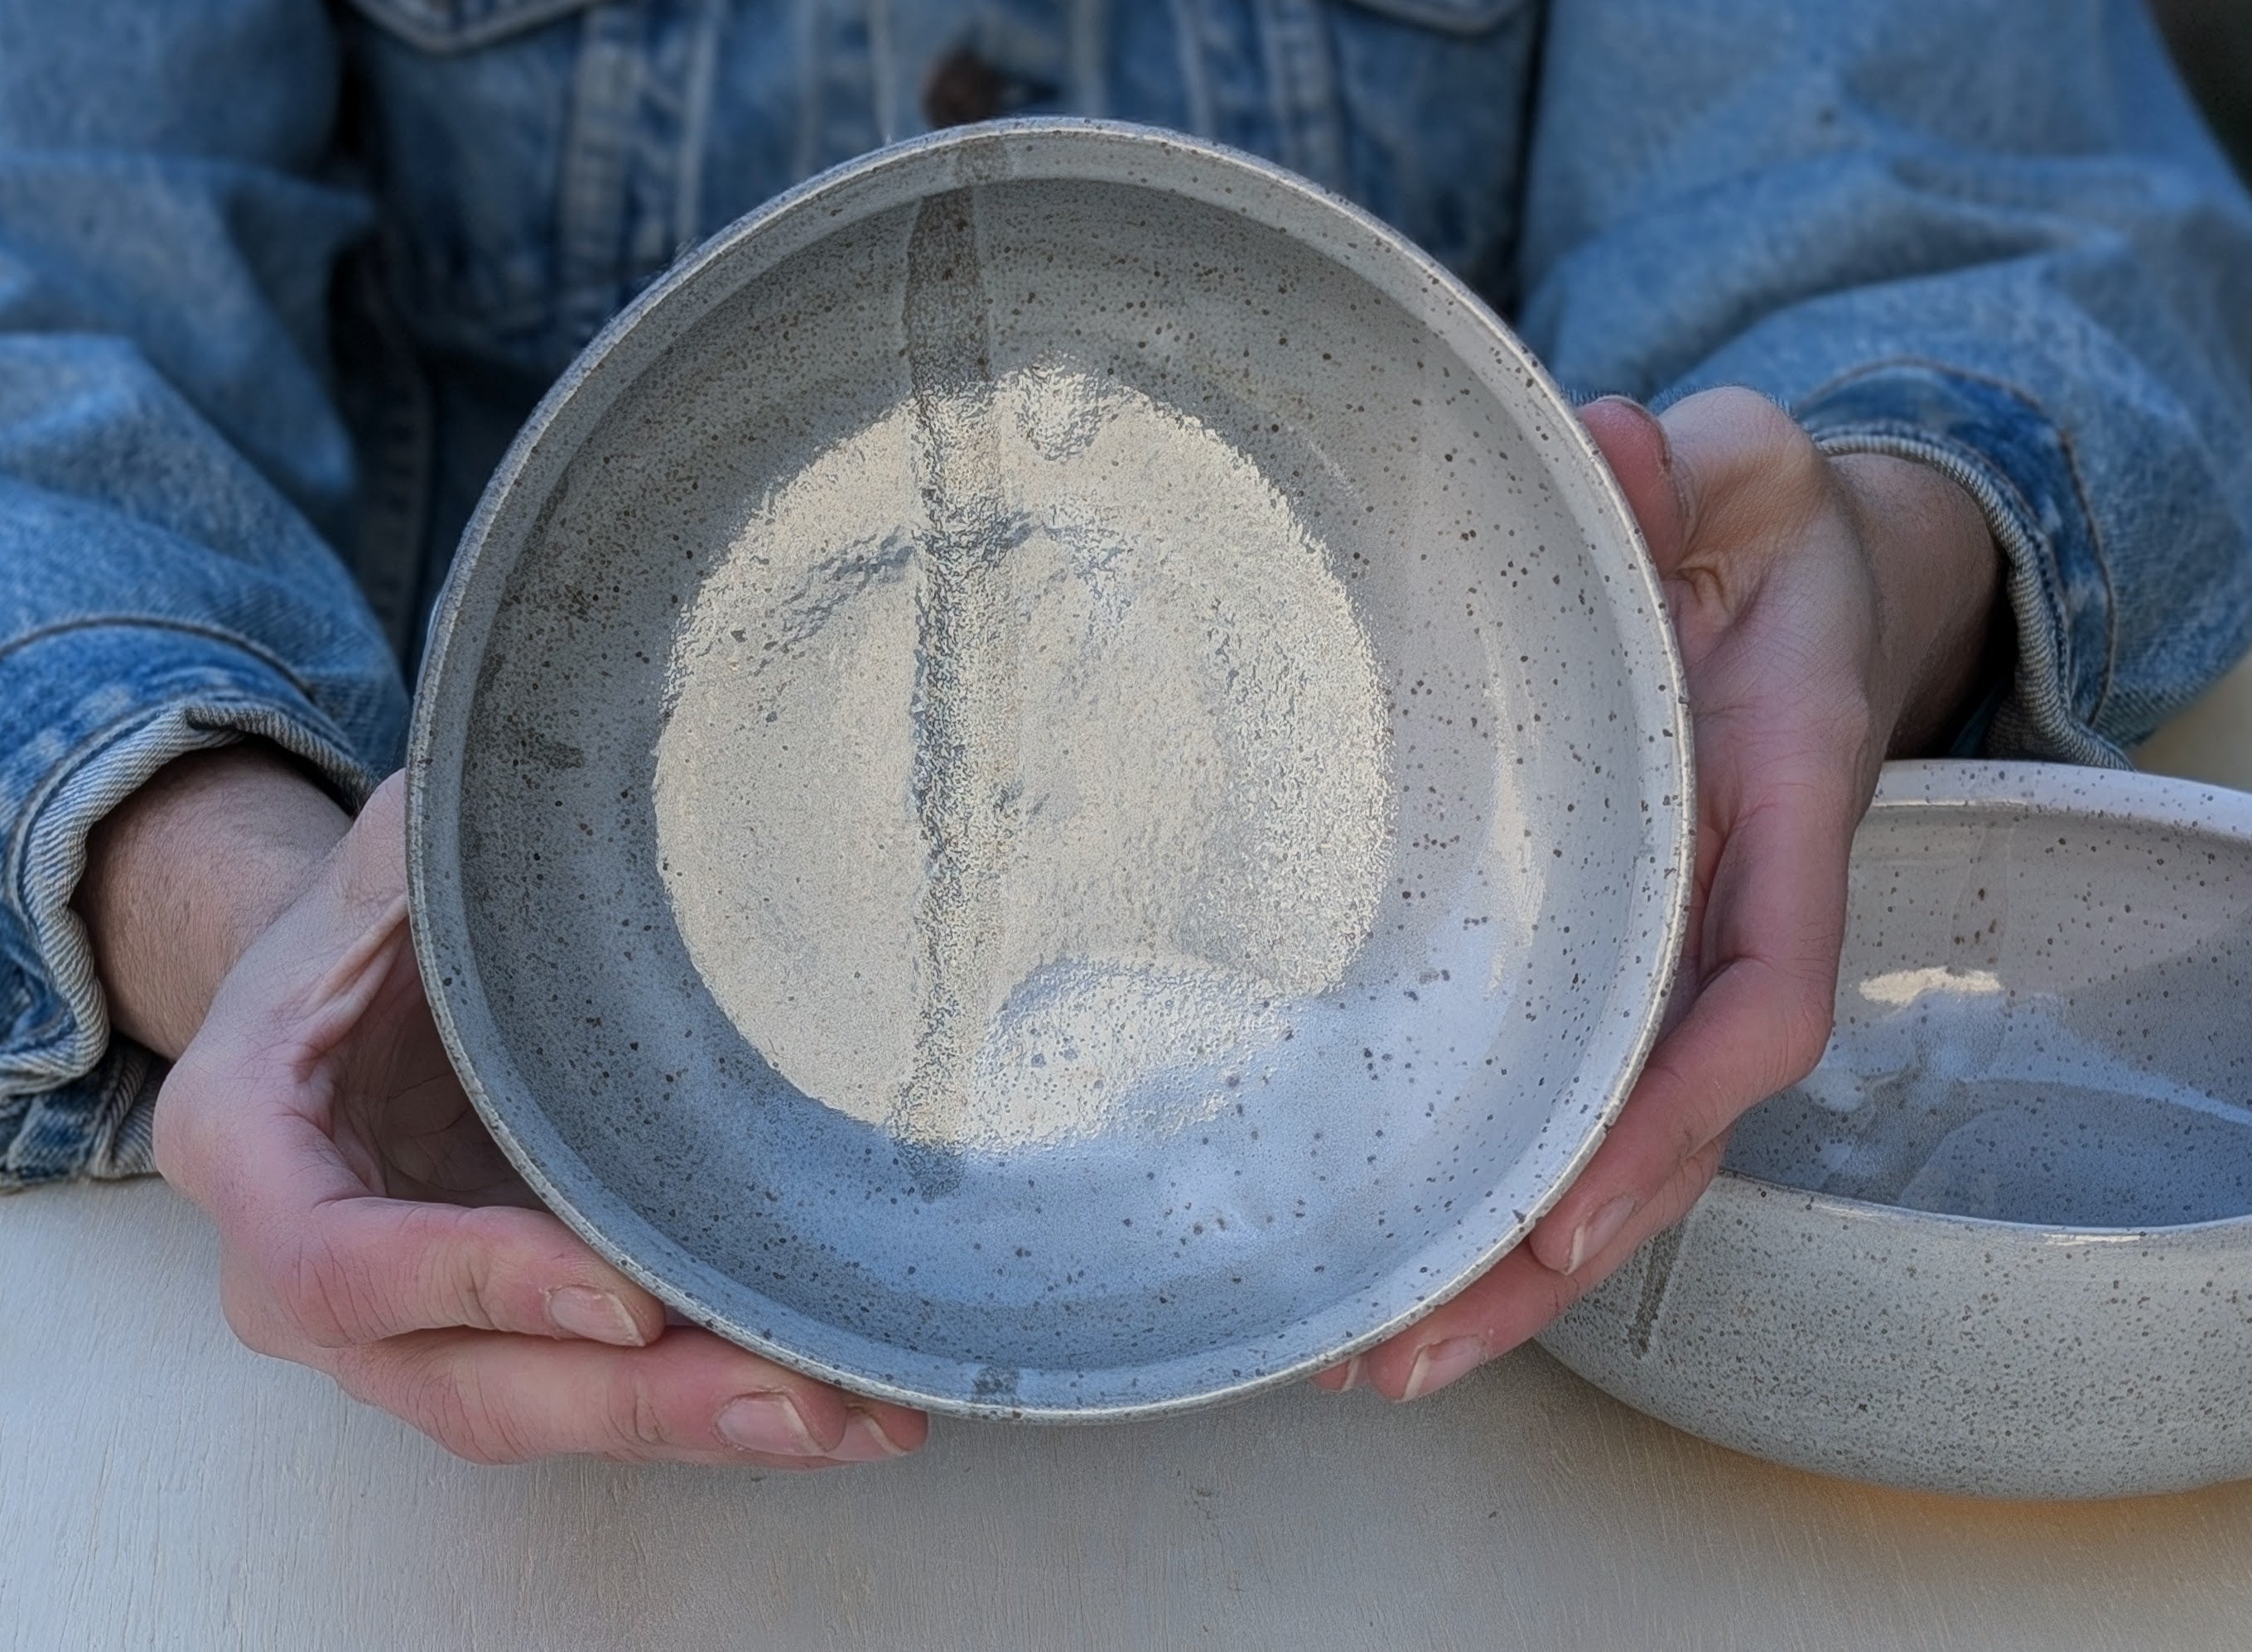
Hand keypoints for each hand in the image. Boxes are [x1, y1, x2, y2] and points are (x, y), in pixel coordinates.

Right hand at [84, 748, 928, 1465]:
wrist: (348, 973)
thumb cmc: (374, 902)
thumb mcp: (397, 849)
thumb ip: (446, 844)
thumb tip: (568, 778)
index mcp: (246, 1143)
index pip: (336, 1262)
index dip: (472, 1284)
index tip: (623, 1295)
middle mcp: (302, 1270)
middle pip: (458, 1381)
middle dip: (636, 1401)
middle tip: (797, 1402)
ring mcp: (399, 1324)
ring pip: (537, 1411)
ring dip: (697, 1425)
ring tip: (854, 1419)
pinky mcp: (494, 1334)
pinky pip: (590, 1394)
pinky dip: (708, 1402)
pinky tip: (835, 1403)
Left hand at [1317, 387, 2001, 1401]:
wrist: (1777, 554)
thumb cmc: (1743, 519)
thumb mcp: (1727, 468)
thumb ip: (1677, 471)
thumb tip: (1610, 441)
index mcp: (1780, 800)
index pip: (1756, 991)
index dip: (1675, 1108)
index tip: (1574, 1205)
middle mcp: (1734, 906)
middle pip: (1670, 1127)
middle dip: (1551, 1254)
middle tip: (1411, 1351)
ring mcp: (1675, 946)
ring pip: (1615, 1143)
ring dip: (1509, 1266)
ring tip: (1380, 1356)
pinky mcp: (1610, 955)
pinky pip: (1570, 1093)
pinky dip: (1498, 1187)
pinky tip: (1399, 1253)